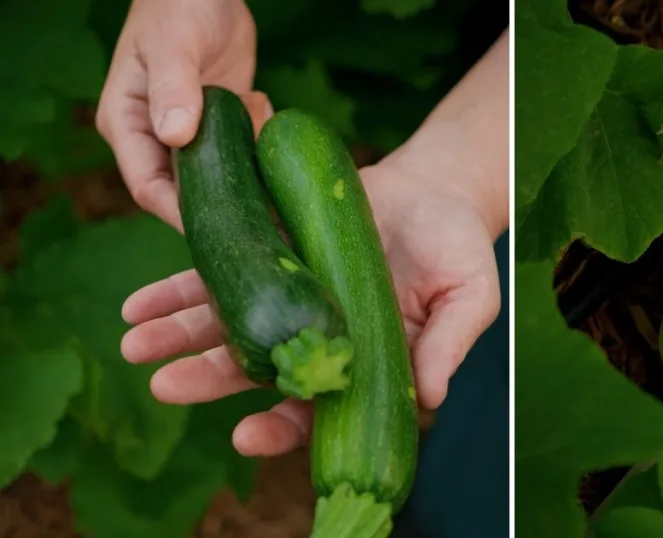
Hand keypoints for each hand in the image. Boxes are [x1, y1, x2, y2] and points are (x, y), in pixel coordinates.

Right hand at [95, 0, 270, 231]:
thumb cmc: (178, 7)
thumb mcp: (173, 46)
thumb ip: (173, 89)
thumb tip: (175, 136)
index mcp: (128, 125)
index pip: (148, 187)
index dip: (179, 213)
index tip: (216, 229)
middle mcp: (156, 137)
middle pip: (185, 191)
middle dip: (221, 204)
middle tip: (261, 221)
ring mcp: (190, 133)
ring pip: (218, 175)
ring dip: (246, 169)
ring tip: (266, 151)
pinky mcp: (221, 124)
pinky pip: (241, 150)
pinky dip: (257, 138)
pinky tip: (262, 105)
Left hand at [119, 157, 501, 455]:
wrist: (437, 188)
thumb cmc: (459, 248)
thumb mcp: (470, 295)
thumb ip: (449, 344)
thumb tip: (434, 397)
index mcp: (362, 359)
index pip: (317, 407)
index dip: (282, 426)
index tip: (245, 436)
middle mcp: (318, 336)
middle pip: (258, 368)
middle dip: (209, 380)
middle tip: (164, 387)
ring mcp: (291, 296)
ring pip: (228, 323)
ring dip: (180, 336)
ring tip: (134, 344)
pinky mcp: (274, 253)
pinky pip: (222, 271)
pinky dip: (180, 288)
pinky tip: (141, 302)